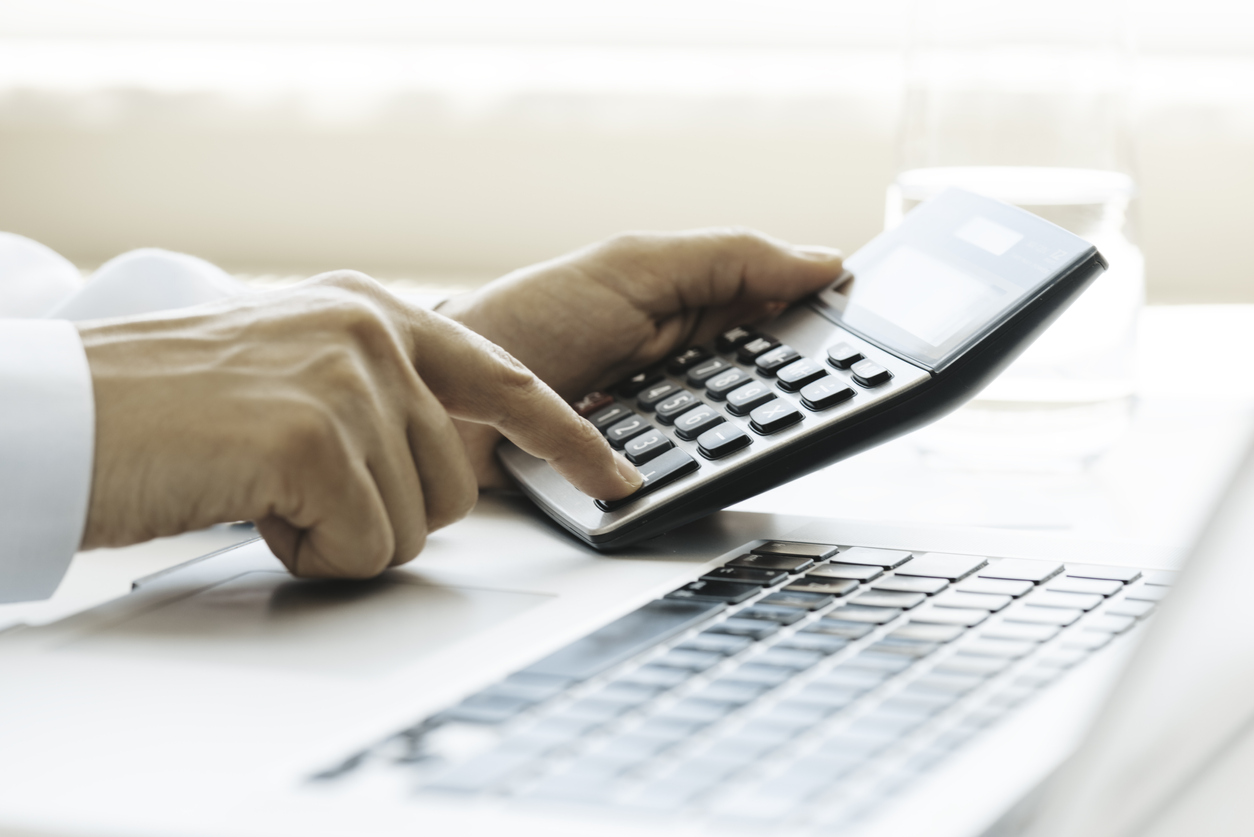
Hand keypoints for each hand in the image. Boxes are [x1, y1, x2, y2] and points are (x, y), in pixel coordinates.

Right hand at [77, 271, 641, 577]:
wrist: (58, 415)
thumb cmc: (166, 409)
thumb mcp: (294, 372)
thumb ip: (380, 396)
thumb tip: (447, 466)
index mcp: (372, 311)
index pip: (507, 380)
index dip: (568, 438)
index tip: (615, 480)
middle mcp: (372, 330)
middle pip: (457, 484)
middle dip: (389, 513)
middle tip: (300, 491)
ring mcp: (348, 377)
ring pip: (416, 524)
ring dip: (342, 534)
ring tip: (264, 491)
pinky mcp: (315, 436)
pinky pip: (367, 549)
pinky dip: (312, 556)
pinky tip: (253, 511)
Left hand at [438, 229, 843, 485]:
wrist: (442, 402)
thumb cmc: (526, 322)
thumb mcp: (631, 268)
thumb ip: (727, 258)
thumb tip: (825, 263)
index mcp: (695, 310)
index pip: (788, 319)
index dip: (832, 329)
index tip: (877, 339)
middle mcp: (691, 372)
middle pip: (778, 387)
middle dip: (795, 390)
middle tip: (823, 387)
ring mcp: (672, 430)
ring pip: (748, 439)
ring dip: (752, 435)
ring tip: (755, 423)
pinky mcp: (648, 483)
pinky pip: (701, 483)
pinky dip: (707, 475)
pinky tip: (709, 465)